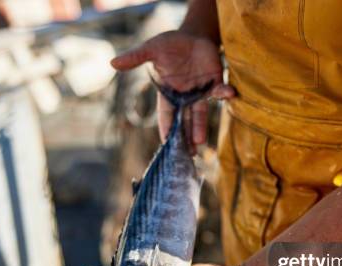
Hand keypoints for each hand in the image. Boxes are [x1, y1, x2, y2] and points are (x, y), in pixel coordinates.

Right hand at [110, 30, 234, 144]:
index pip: (166, 115)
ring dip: (200, 128)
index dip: (166, 129)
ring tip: (200, 144)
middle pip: (184, 121)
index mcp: (168, 93)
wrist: (193, 35)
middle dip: (184, 137)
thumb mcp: (151, 49)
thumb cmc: (170, 44)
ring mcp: (200, 92)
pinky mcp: (214, 83)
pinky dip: (224, 93)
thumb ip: (135, 58)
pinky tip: (229, 95)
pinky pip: (220, 91)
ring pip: (200, 114)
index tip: (166, 144)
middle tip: (185, 155)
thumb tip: (112, 63)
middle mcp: (185, 96)